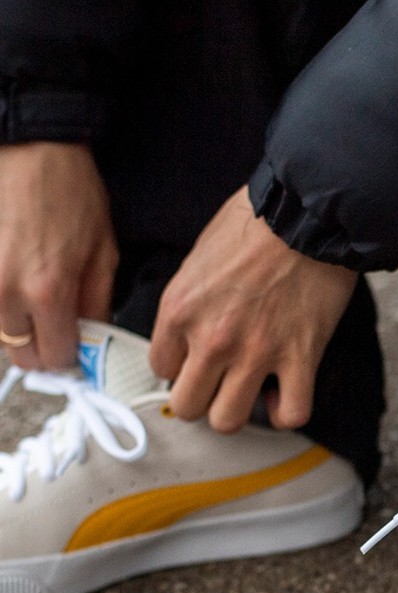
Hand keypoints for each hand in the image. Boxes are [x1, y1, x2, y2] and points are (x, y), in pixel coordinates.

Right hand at [0, 142, 117, 369]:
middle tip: (55, 327)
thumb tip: (94, 337)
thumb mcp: (103, 251)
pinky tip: (17, 280)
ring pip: (0, 334)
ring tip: (34, 297)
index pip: (57, 357)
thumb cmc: (69, 191)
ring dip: (19, 327)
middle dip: (42, 347)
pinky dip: (3, 303)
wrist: (31, 146)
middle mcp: (7, 291)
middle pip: (22, 356)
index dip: (71, 355)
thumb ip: (97, 303)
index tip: (76, 345)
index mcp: (48, 291)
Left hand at [149, 185, 357, 431]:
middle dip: (202, 398)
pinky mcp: (301, 357)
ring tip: (251, 390)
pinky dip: (286, 412)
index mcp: (179, 310)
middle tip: (220, 381)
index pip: (160, 369)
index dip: (181, 366)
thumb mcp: (198, 258)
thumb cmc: (254, 224)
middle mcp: (211, 339)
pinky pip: (291, 414)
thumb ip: (188, 304)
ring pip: (228, 421)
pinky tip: (285, 393)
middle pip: (187, 407)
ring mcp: (257, 352)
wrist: (307, 211)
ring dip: (239, 409)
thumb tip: (189, 335)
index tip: (199, 357)